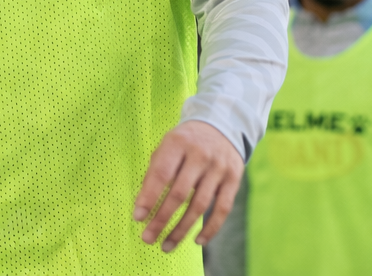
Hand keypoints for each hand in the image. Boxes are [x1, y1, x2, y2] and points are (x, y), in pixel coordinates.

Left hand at [132, 120, 243, 252]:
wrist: (221, 126)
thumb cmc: (186, 141)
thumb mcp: (168, 145)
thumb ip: (155, 170)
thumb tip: (142, 204)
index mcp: (178, 142)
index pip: (162, 173)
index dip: (149, 197)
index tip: (138, 218)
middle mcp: (199, 154)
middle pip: (179, 193)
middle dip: (162, 219)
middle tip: (149, 238)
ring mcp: (218, 167)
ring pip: (199, 205)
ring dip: (182, 230)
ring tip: (167, 245)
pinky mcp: (233, 178)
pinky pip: (222, 209)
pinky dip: (210, 228)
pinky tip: (197, 241)